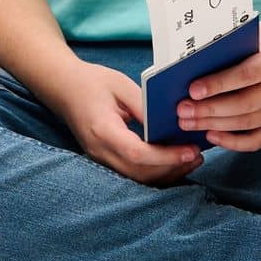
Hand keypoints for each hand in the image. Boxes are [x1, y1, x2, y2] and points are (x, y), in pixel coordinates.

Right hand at [48, 60, 204, 185]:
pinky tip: (172, 162)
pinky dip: (154, 171)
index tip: (190, 150)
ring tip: (191, 160)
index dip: (166, 157)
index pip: (138, 153)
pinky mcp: (104, 159)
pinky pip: (131, 173)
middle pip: (140, 173)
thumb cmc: (92, 81)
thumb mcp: (121, 85)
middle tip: (197, 155)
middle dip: (172, 169)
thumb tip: (170, 122)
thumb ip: (144, 106)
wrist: (63, 87)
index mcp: (103, 130)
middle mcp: (100, 151)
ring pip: (136, 178)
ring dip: (165, 174)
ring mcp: (100, 158)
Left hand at [176, 20, 260, 152]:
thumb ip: (230, 45)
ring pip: (247, 123)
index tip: (192, 91)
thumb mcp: (252, 35)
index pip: (246, 75)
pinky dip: (232, 142)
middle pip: (245, 104)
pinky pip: (256, 140)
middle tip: (183, 110)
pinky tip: (211, 135)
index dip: (218, 84)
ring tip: (189, 123)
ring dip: (215, 125)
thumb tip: (192, 60)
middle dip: (210, 109)